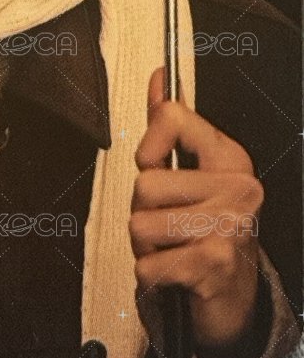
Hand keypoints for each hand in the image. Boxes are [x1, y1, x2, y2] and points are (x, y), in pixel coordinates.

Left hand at [129, 67, 263, 347]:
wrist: (234, 300)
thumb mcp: (191, 172)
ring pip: (139, 225)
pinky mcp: (213, 265)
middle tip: (171, 227)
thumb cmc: (205, 231)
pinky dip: (151, 276)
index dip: (149, 150)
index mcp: (230, 158)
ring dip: (146, 247)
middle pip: (143, 184)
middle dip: (144, 212)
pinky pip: (146, 264)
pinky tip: (176, 274)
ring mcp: (228, 226)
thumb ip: (169, 124)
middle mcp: (237, 188)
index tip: (160, 170)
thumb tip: (160, 77)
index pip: (171, 117)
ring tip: (174, 249)